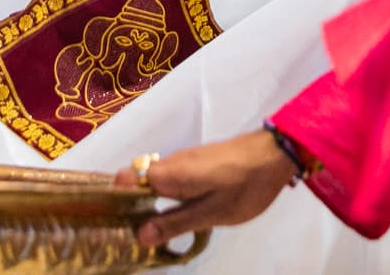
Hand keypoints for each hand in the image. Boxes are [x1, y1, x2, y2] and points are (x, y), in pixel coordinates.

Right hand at [112, 130, 294, 248]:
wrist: (275, 154)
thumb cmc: (243, 185)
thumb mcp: (211, 212)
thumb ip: (175, 222)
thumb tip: (140, 236)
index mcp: (168, 173)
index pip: (124, 180)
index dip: (114, 201)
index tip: (116, 225)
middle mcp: (170, 162)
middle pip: (136, 181)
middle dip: (131, 206)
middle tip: (136, 235)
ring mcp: (184, 159)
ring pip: (154, 180)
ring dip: (150, 202)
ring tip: (153, 231)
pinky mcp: (197, 161)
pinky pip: (170, 177)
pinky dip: (166, 195)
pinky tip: (177, 214)